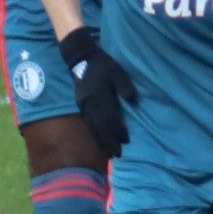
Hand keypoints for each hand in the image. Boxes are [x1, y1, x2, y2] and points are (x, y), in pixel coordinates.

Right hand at [58, 22, 133, 157]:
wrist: (80, 58)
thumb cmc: (102, 64)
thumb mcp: (117, 71)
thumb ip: (124, 85)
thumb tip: (132, 100)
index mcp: (100, 95)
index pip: (110, 118)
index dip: (119, 131)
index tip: (127, 140)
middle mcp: (90, 103)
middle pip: (100, 128)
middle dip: (109, 142)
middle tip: (117, 155)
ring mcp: (83, 105)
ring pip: (93, 128)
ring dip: (101, 142)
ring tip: (109, 153)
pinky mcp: (80, 105)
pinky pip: (88, 124)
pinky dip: (95, 135)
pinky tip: (100, 141)